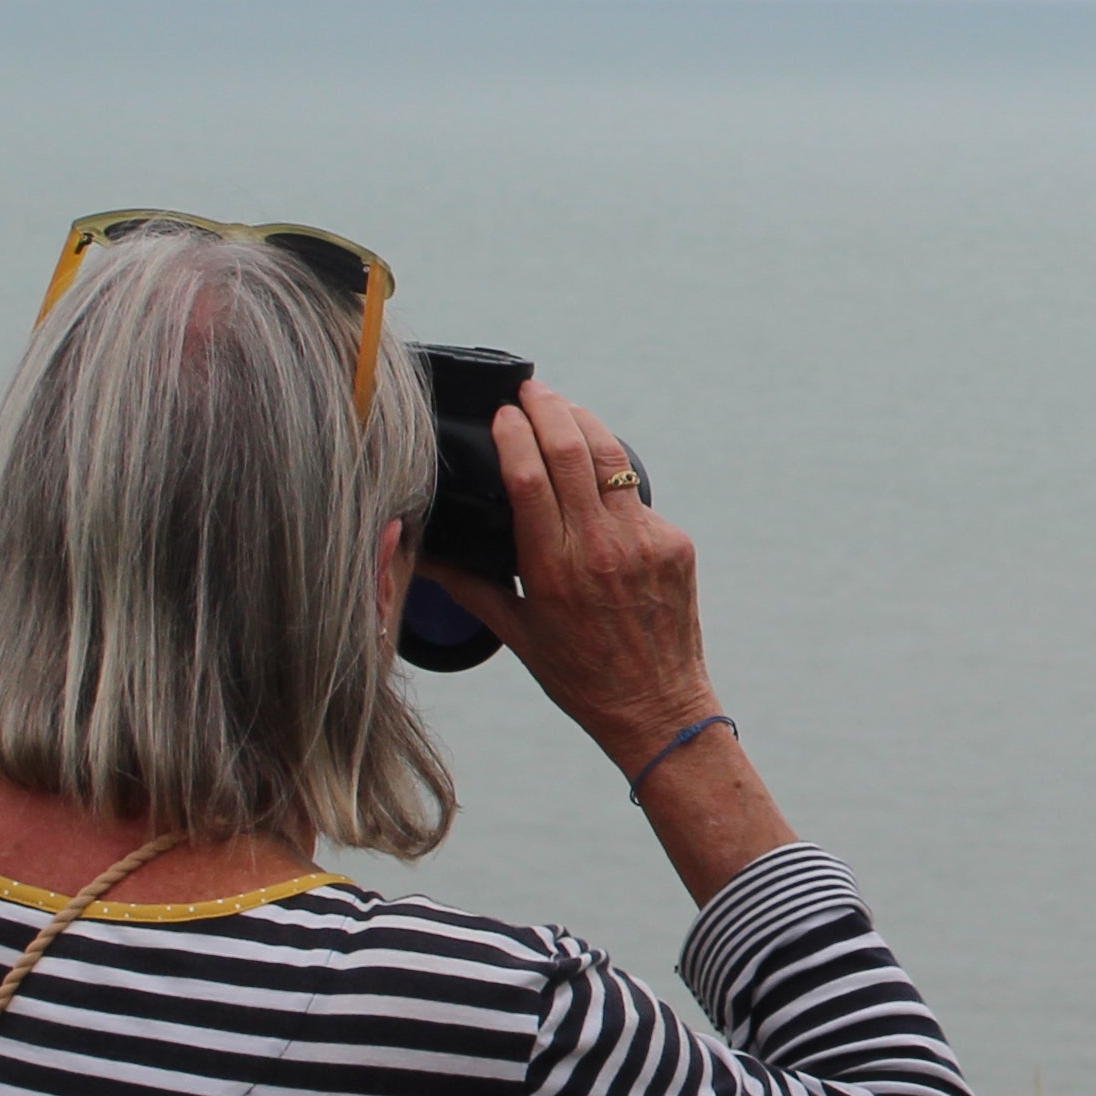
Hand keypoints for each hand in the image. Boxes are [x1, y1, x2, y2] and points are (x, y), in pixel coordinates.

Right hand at [418, 379, 721, 771]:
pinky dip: (614, 478)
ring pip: (612, 460)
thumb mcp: (517, 633)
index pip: (529, 476)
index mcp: (553, 568)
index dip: (513, 434)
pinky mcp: (675, 545)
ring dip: (585, 423)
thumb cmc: (579, 674)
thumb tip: (419, 554)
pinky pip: (638, 497)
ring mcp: (644, 542)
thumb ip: (468, 586)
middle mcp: (600, 548)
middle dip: (548, 407)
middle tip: (531, 388)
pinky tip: (596, 471)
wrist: (657, 707)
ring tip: (562, 407)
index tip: (501, 413)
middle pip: (572, 451)